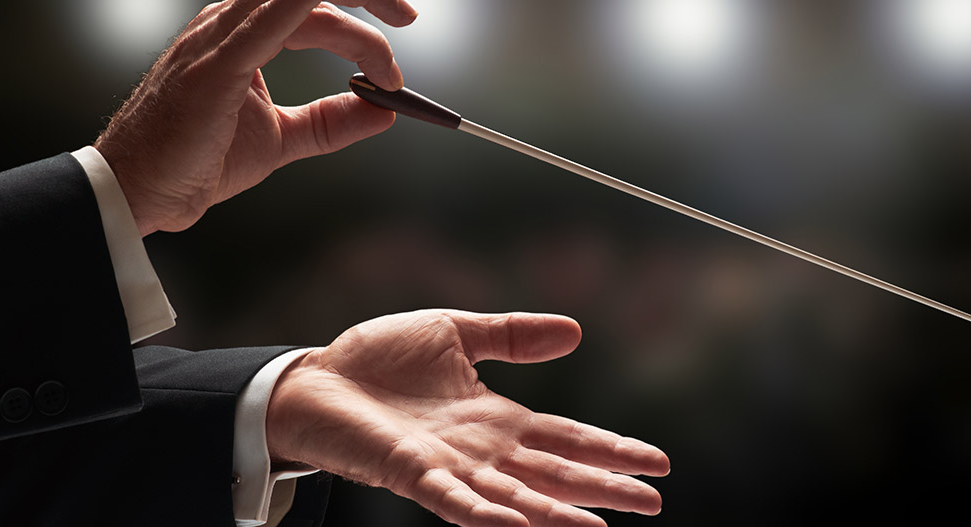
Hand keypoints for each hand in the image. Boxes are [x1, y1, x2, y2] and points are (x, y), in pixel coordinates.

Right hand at [94, 1, 418, 235]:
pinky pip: (270, 20)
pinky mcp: (217, 64)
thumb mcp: (282, 138)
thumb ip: (332, 121)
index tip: (397, 50)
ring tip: (388, 61)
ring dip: (354, 18)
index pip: (314, 4)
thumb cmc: (195, 159)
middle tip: (409, 21)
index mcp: (245, 33)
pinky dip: (305, 8)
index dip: (363, 20)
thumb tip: (384, 111)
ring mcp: (220, 37)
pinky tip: (335, 12)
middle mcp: (230, 23)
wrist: (144, 190)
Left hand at [266, 310, 670, 526]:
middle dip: (603, 487)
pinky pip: (455, 501)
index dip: (610, 449)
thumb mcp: (456, 333)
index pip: (566, 437)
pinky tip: (518, 522)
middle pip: (555, 473)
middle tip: (652, 503)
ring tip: (601, 526)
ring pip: (515, 495)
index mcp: (495, 419)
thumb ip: (512, 336)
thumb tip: (576, 331)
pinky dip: (487, 515)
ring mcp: (449, 467)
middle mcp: (481, 451)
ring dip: (557, 512)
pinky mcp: (412, 473)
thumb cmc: (378, 359)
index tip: (656, 462)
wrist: (314, 377)